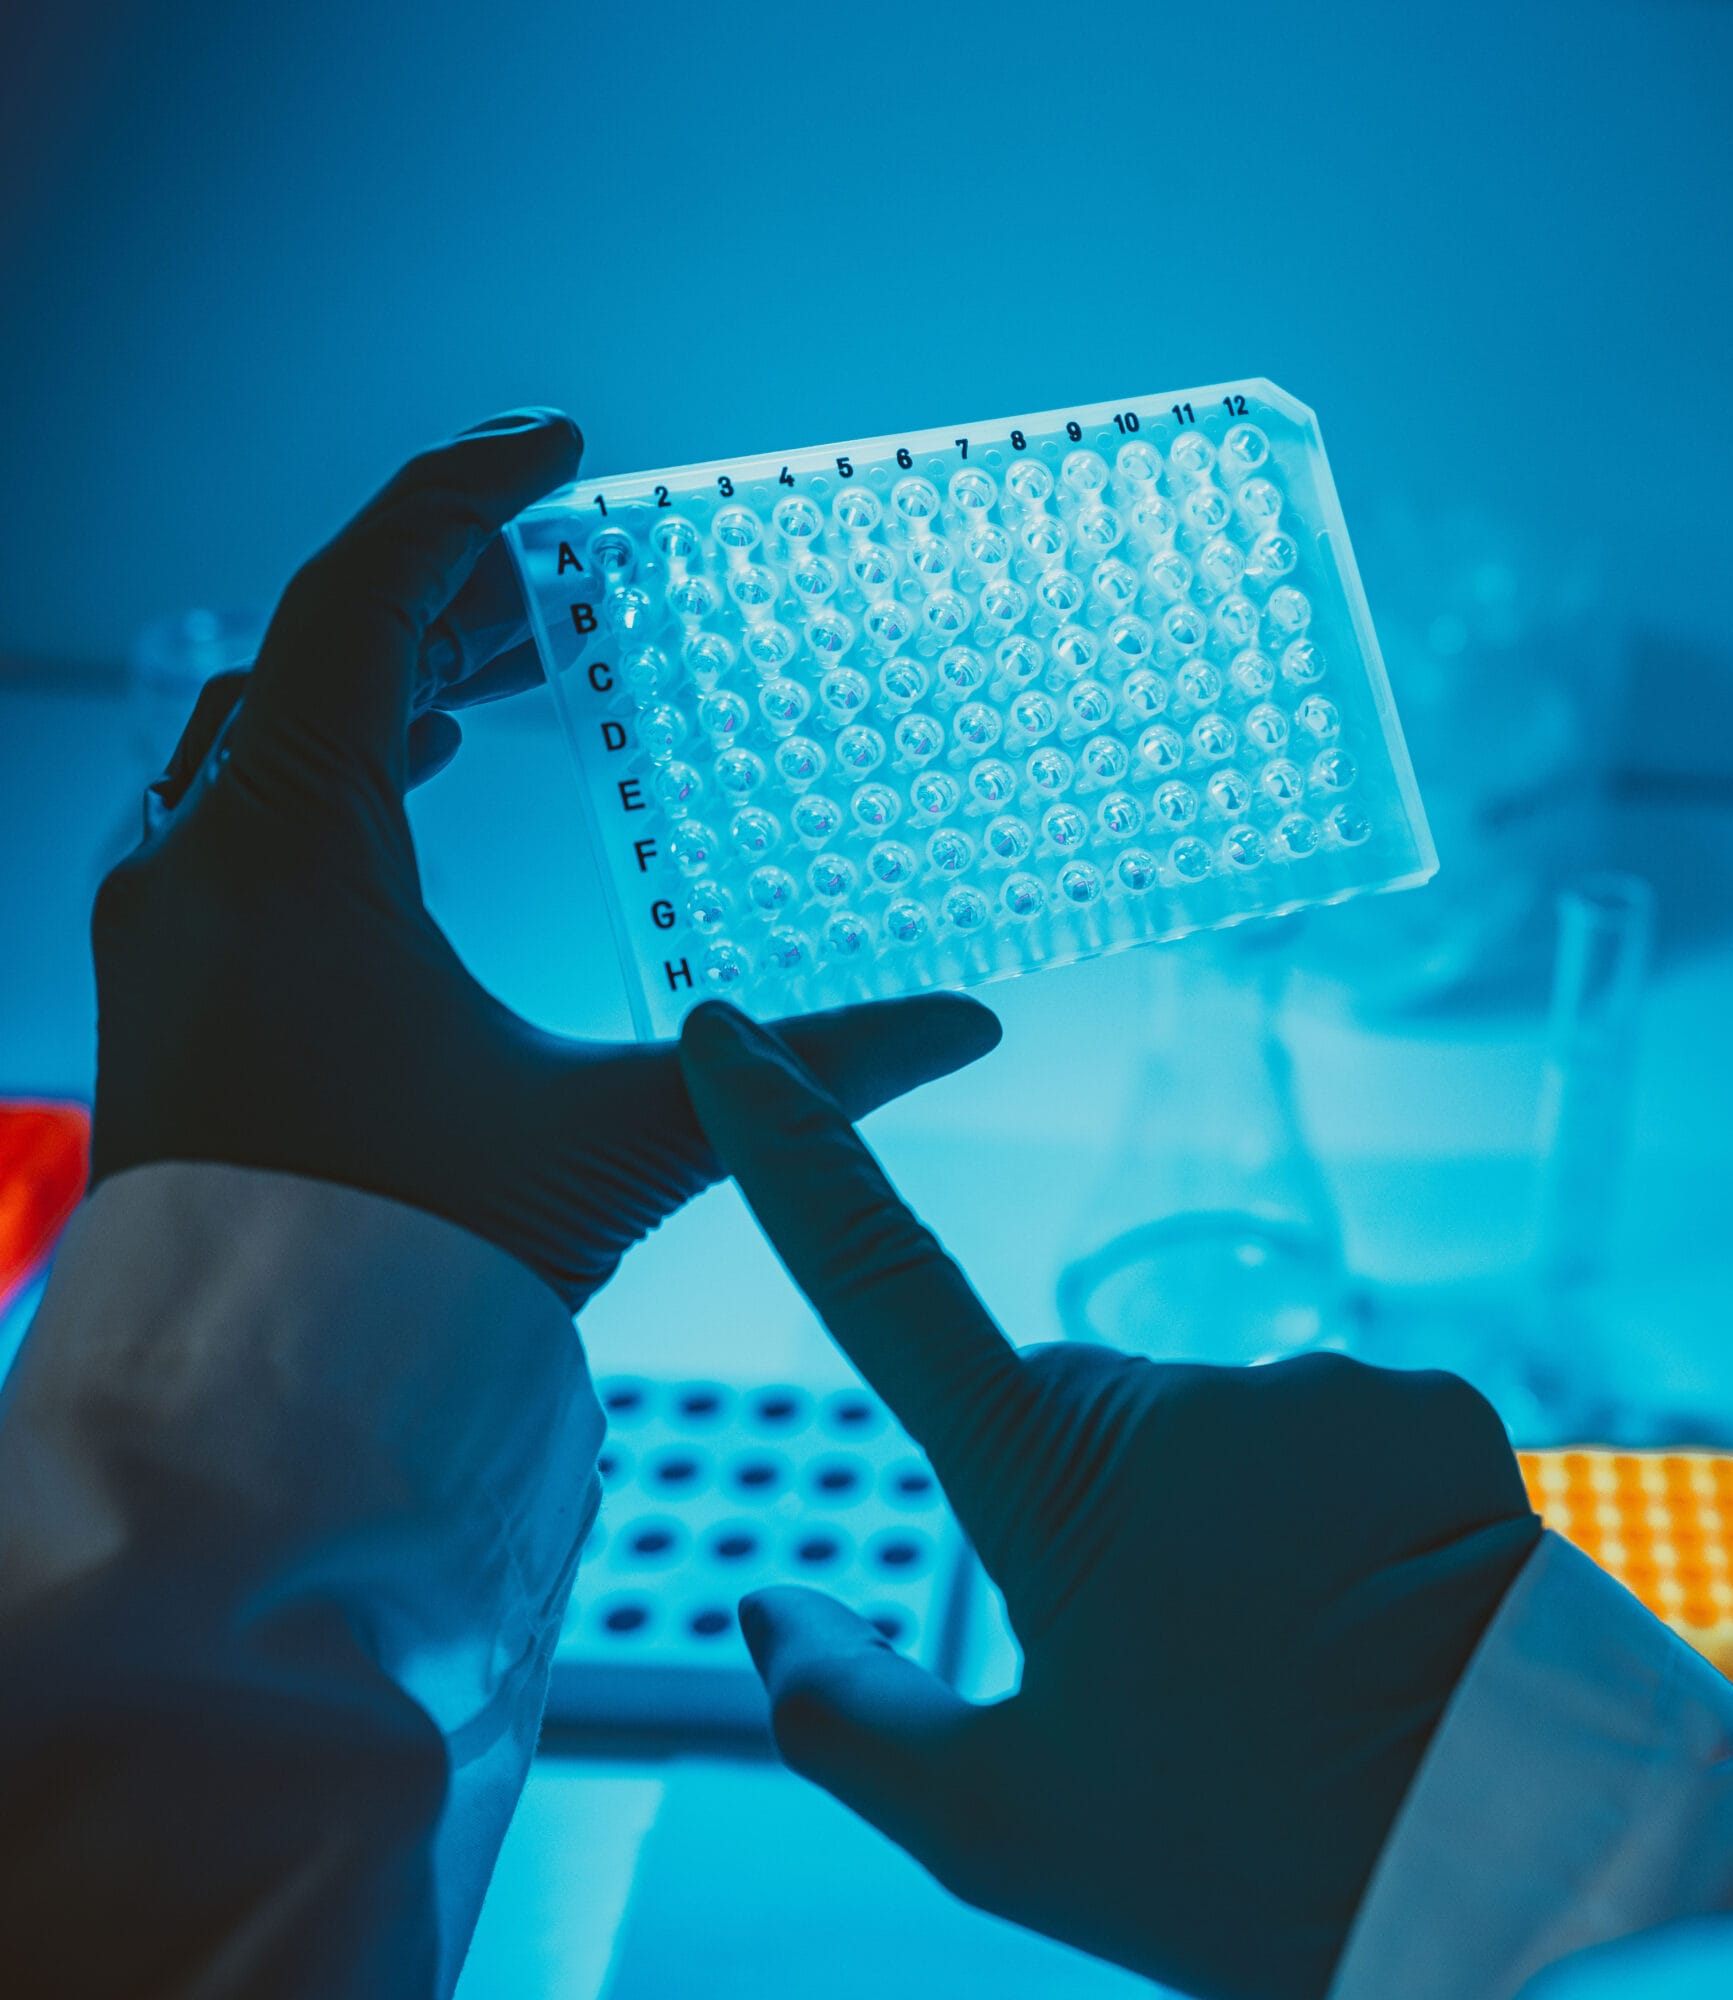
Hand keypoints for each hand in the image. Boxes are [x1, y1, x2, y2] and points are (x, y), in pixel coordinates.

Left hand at [87, 412, 999, 1308]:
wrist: (255, 1406)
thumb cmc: (410, 1262)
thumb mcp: (624, 1143)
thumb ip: (808, 1072)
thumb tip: (974, 1025)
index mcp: (287, 854)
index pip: (359, 602)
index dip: (463, 498)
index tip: (561, 444)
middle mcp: (197, 865)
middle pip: (312, 649)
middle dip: (449, 590)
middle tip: (571, 575)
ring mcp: (167, 922)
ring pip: (270, 726)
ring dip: (391, 675)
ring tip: (520, 672)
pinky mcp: (174, 979)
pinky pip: (246, 802)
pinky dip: (341, 757)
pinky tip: (425, 786)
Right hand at [677, 1002, 1545, 1999]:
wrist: (1518, 1854)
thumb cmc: (1248, 1858)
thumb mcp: (1001, 1827)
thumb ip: (846, 1715)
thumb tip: (765, 1609)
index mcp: (1050, 1483)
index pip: (879, 1280)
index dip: (793, 1149)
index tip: (729, 1033)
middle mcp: (1183, 1399)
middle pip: (1077, 1414)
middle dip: (1090, 1506)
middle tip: (1160, 1679)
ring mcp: (1319, 1394)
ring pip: (1221, 1439)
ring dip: (1231, 1524)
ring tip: (1292, 1680)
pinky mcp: (1438, 1409)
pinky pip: (1345, 1444)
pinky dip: (1344, 1518)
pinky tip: (1378, 1628)